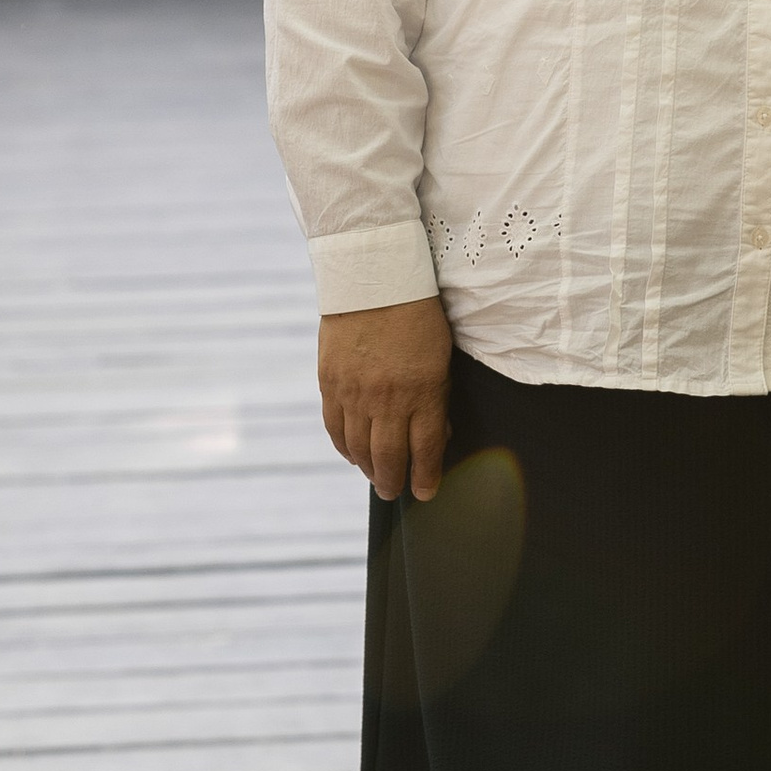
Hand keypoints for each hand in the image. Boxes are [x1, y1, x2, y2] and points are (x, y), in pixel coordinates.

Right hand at [318, 296, 452, 499]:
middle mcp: (388, 399)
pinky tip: (352, 454)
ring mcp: (355, 393)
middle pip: (389, 457)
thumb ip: (436, 398)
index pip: (425, 450)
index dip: (425, 478)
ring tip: (376, 478)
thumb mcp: (440, 357)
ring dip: (369, 469)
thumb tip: (436, 433)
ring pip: (359, 449)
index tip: (426, 492)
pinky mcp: (330, 383)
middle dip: (394, 482)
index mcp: (423, 391)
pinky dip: (344, 447)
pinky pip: (334, 428)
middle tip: (396, 492)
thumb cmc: (417, 314)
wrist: (373, 278)